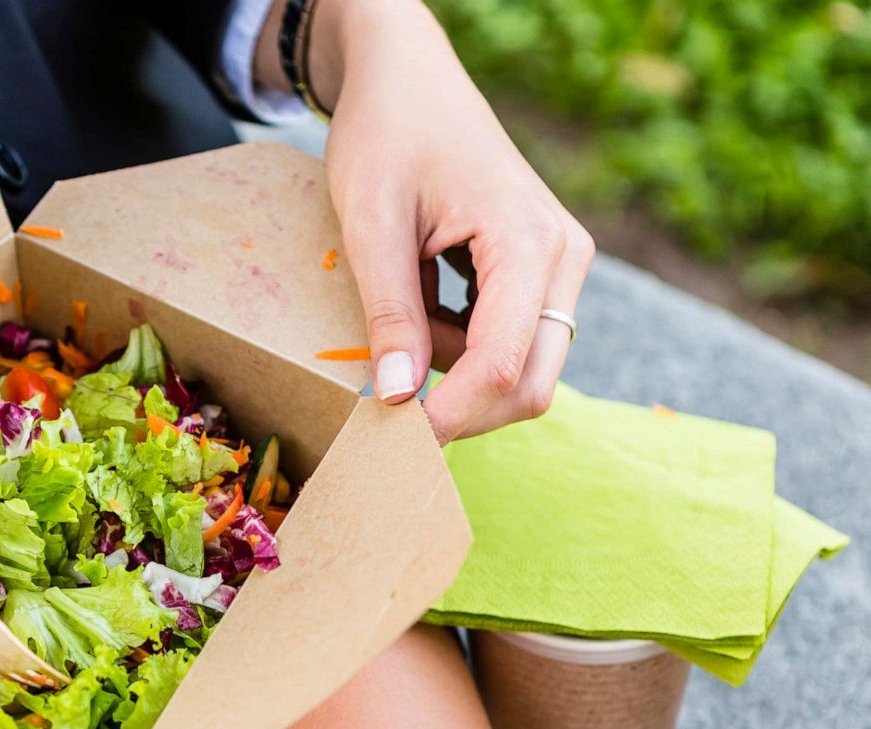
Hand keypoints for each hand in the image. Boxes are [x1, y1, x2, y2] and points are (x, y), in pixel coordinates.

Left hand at [261, 0, 593, 442]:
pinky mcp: (539, 272)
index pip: (503, 366)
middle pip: (530, 384)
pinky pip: (508, 339)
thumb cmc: (387, 135)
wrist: (409, 80)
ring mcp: (558, 265)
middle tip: (389, 418)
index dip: (449, 416)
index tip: (391, 441)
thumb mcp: (371, 223)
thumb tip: (397, 400)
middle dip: (462, 412)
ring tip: (397, 315)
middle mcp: (563, 259)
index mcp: (530, 244)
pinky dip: (459, 346)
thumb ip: (388, 314)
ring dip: (454, 371)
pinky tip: (420, 302)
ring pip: (520, 367)